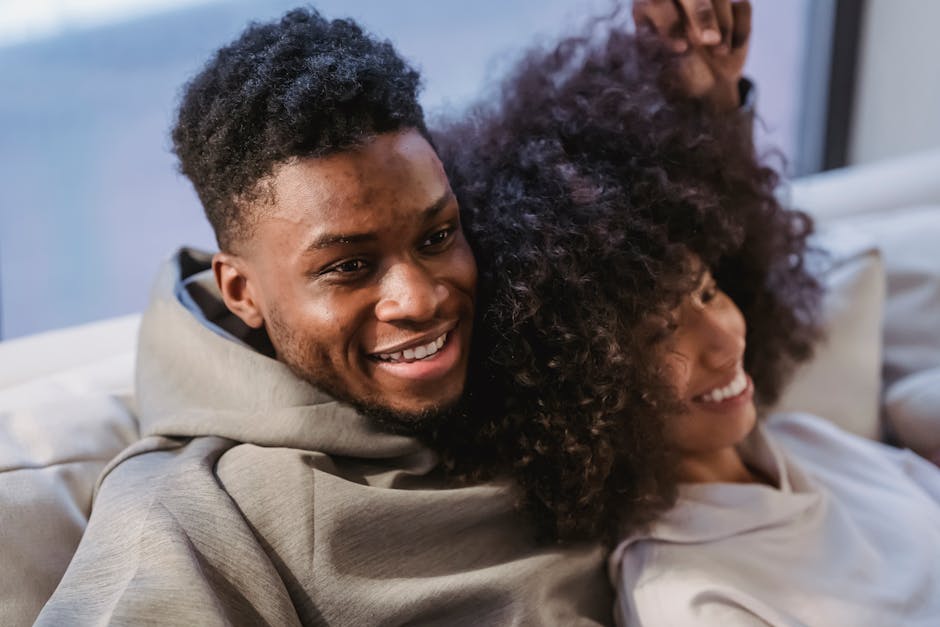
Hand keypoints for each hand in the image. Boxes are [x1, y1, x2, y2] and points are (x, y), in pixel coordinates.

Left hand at [633, 0, 751, 110]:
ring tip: (721, 53)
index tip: (682, 49)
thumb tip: (681, 44)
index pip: (658, 2)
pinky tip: (731, 49)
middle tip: (709, 41)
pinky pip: (742, 6)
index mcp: (648, 6)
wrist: (704, 85)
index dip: (671, 22)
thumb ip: (663, 52)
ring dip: (724, 26)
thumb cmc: (675, 76)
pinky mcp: (734, 3)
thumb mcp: (662, 69)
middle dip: (702, 15)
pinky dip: (740, 30)